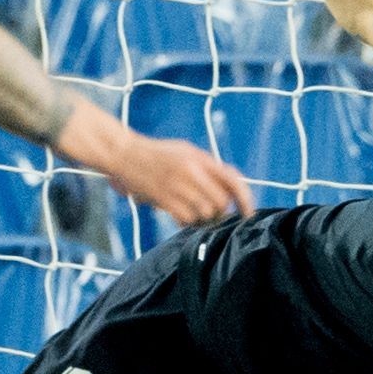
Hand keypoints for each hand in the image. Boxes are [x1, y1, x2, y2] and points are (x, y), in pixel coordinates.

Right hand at [59, 104, 258, 222]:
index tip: (248, 213)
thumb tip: (227, 189)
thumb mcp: (185, 151)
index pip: (233, 179)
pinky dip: (186, 221)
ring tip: (190, 210)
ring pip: (204, 213)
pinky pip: (186, 220)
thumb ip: (207, 167)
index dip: (245, 198)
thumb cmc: (156, 153)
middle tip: (209, 211)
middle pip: (220, 202)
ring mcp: (178, 186)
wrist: (124, 154)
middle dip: (218, 211)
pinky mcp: (164, 200)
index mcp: (200, 158)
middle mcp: (192, 172)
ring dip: (201, 217)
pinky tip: (179, 214)